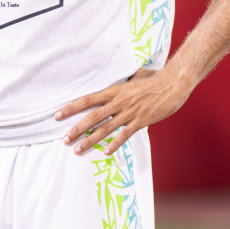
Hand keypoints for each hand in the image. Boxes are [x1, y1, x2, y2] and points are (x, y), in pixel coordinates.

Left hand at [56, 67, 192, 155]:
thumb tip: (116, 78)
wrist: (172, 83)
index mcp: (114, 91)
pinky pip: (124, 135)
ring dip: (90, 141)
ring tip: (78, 150)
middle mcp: (118, 102)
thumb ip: (122, 82)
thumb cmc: (154, 78)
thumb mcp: (133, 76)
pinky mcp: (140, 121)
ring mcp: (129, 113)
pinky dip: (115, 144)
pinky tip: (106, 152)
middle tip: (64, 139)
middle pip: (92, 117)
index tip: (57, 115)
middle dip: (76, 129)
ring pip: (105, 129)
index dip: (71, 108)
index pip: (87, 100)